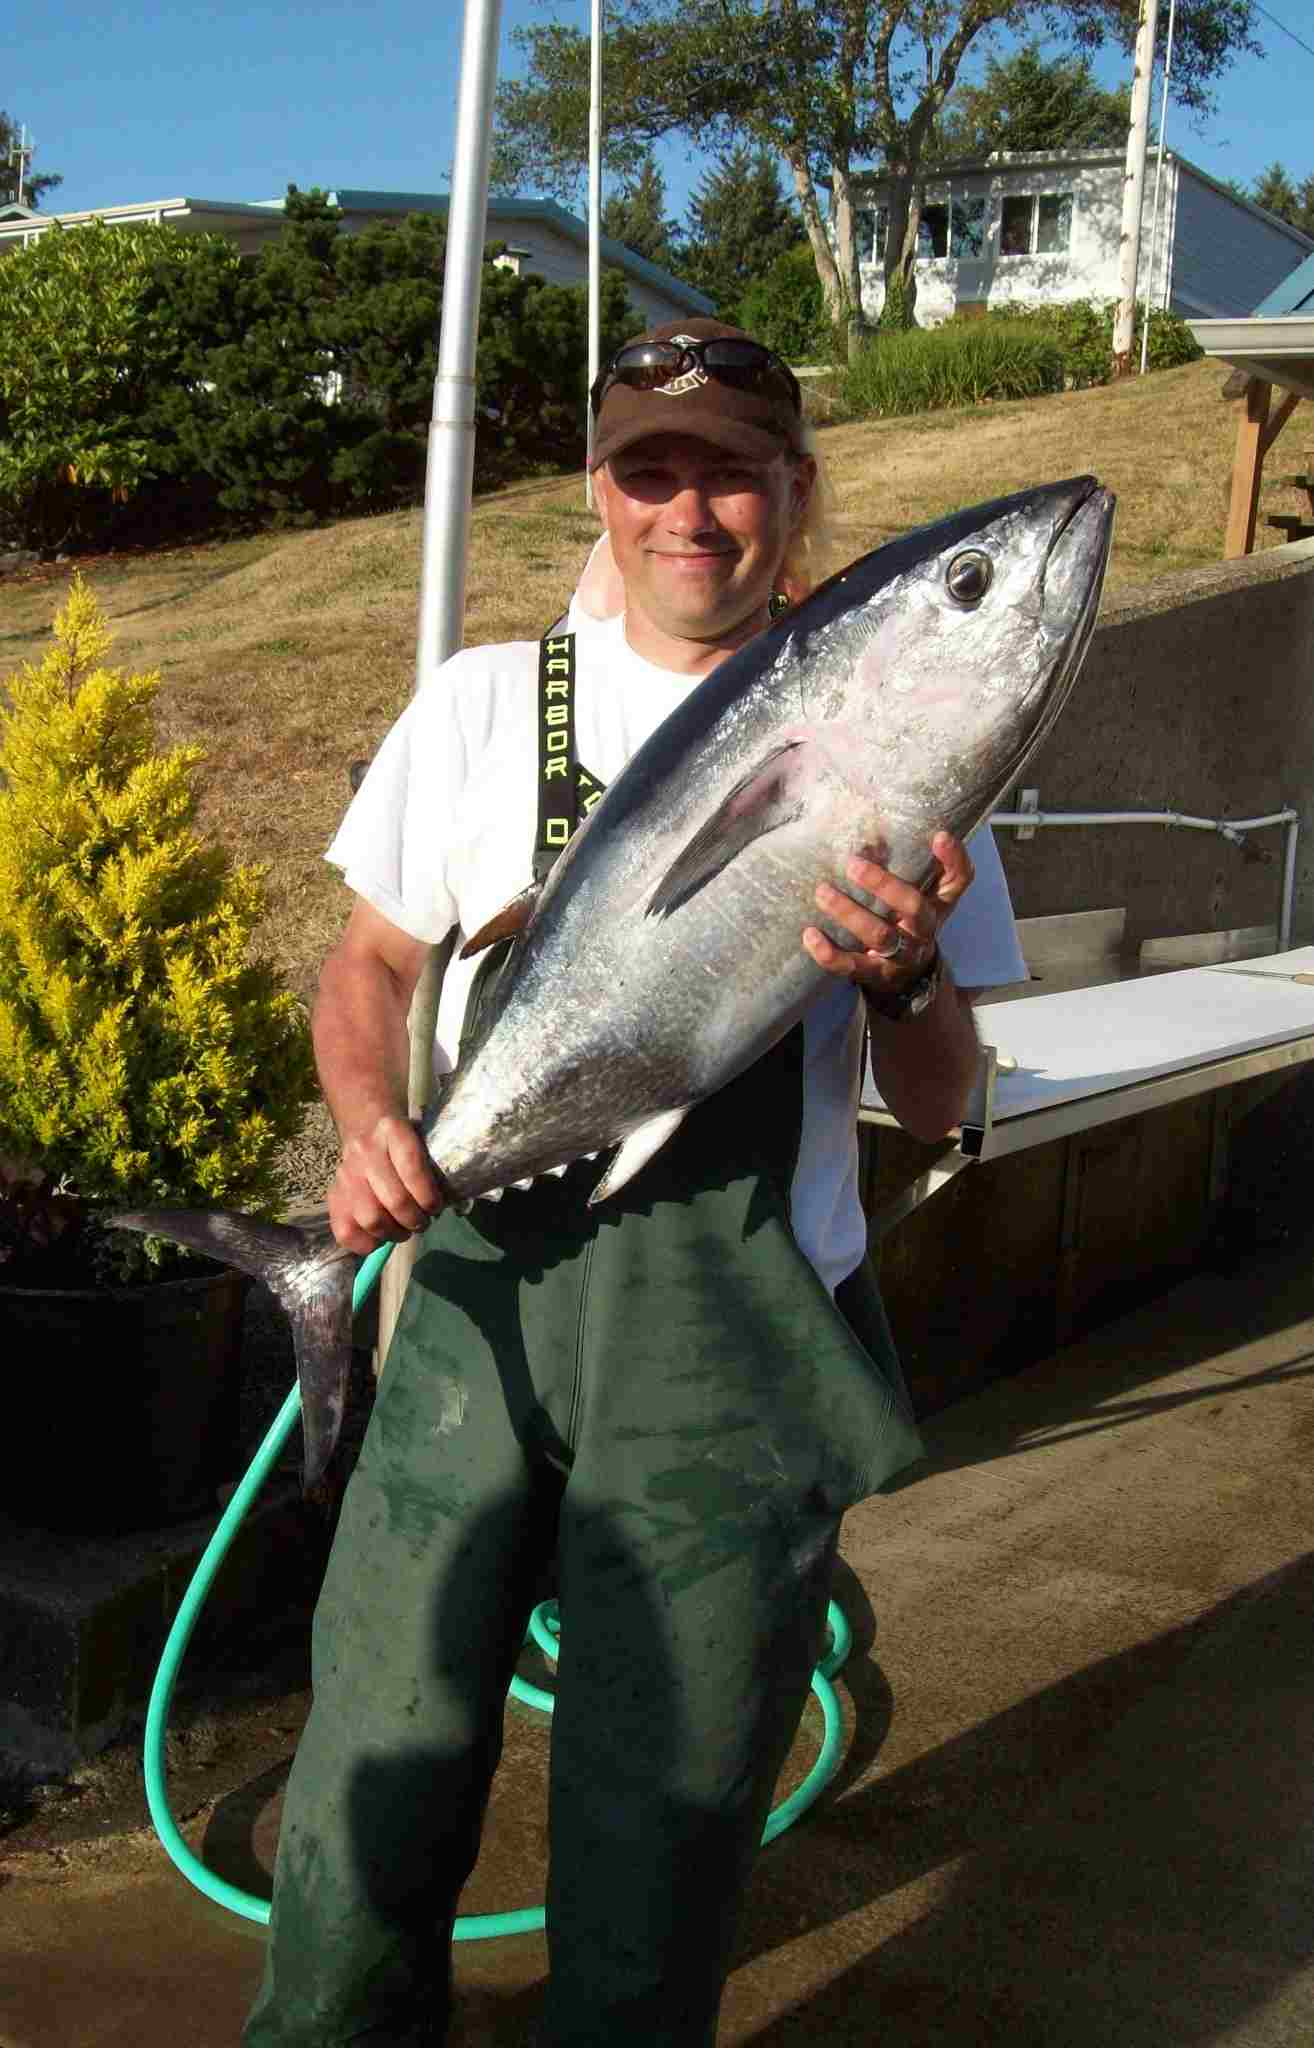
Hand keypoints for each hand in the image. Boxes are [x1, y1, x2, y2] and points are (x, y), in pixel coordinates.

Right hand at [326, 1114, 444, 1254]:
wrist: (365, 1129)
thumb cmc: (403, 1143)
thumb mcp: (421, 1142)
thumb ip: (434, 1170)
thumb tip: (449, 1206)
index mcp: (392, 1131)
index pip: (412, 1168)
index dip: (428, 1196)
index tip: (435, 1208)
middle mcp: (365, 1150)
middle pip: (394, 1200)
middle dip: (415, 1220)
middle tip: (421, 1223)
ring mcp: (345, 1174)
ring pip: (371, 1220)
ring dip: (393, 1233)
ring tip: (403, 1230)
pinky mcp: (332, 1196)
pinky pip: (346, 1233)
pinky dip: (367, 1245)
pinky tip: (380, 1237)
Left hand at [802, 831, 975, 999]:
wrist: (906, 976)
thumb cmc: (909, 921)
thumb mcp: (922, 894)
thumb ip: (913, 863)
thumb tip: (881, 831)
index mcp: (939, 903)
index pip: (959, 879)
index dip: (953, 859)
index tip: (939, 836)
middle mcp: (924, 929)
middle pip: (914, 906)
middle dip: (883, 884)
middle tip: (852, 863)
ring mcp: (900, 954)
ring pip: (879, 934)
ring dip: (848, 912)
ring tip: (822, 892)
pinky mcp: (874, 973)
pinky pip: (851, 966)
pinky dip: (828, 953)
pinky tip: (810, 934)